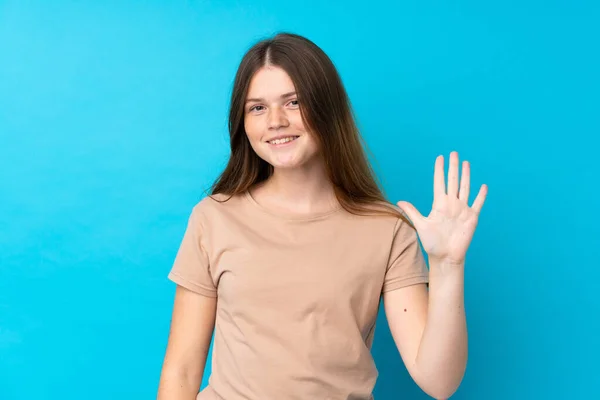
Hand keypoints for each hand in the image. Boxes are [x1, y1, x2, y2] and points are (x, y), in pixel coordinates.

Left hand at [397, 151, 487, 265]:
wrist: (445, 257)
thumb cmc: (431, 243)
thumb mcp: (421, 225)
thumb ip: (412, 212)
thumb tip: (399, 201)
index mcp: (439, 204)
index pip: (440, 183)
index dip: (440, 170)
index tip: (440, 157)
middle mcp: (451, 204)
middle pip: (453, 181)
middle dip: (453, 167)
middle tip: (454, 153)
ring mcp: (462, 210)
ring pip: (465, 188)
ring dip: (466, 176)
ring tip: (466, 163)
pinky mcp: (471, 218)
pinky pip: (478, 204)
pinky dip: (481, 195)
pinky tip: (483, 186)